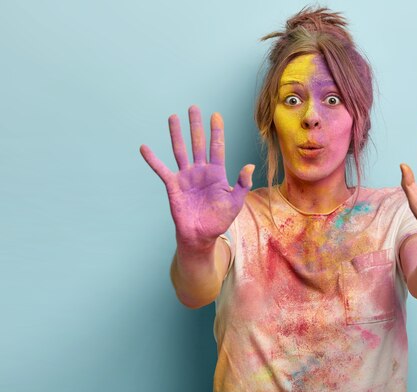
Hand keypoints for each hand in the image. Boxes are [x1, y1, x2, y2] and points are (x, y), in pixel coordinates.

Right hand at [140, 105, 253, 248]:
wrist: (201, 235)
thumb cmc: (219, 219)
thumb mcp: (235, 201)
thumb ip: (242, 183)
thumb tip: (249, 166)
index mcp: (217, 173)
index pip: (217, 147)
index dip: (216, 131)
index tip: (216, 115)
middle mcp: (200, 171)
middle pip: (198, 143)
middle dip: (196, 125)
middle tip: (193, 107)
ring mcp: (186, 177)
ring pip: (180, 150)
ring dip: (176, 134)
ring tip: (173, 117)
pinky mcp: (173, 185)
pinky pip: (161, 169)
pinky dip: (153, 159)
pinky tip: (144, 148)